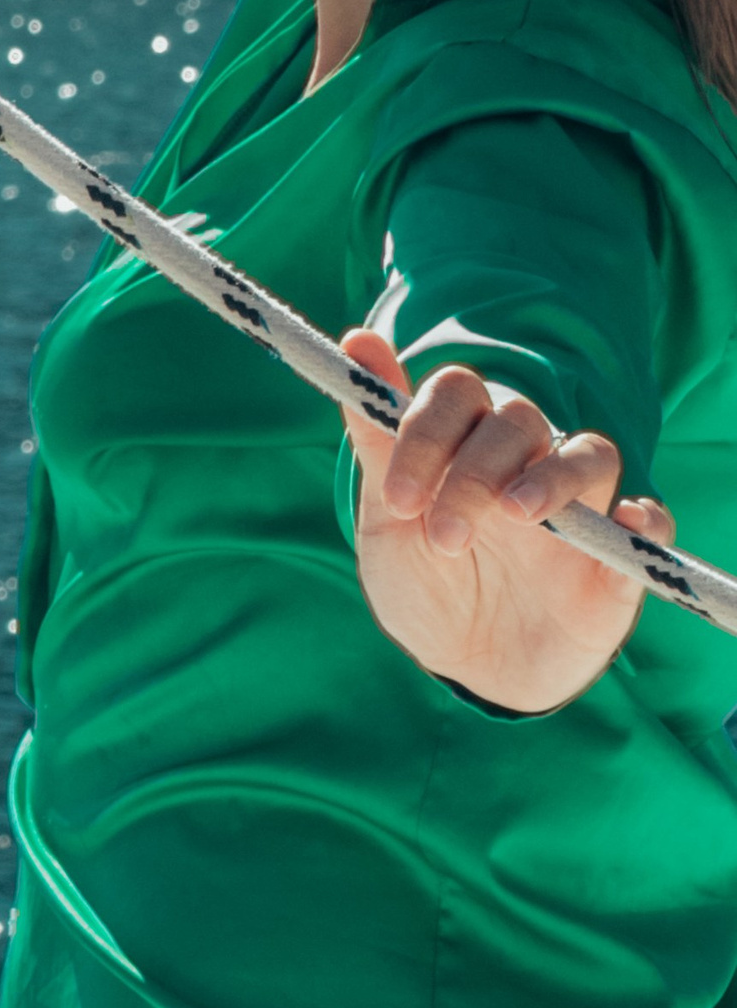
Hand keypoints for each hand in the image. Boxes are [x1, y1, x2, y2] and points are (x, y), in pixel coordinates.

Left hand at [337, 327, 669, 712]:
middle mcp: (525, 461)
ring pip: (589, 454)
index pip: (456, 393)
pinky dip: (641, 519)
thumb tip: (358, 340)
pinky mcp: (617, 558)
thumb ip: (377, 436)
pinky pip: (649, 521)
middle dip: (474, 470)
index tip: (399, 498)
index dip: (426, 432)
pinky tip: (623, 525)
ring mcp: (577, 507)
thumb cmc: (425, 583)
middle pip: (518, 420)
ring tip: (516, 514)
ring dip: (554, 476)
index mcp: (466, 441)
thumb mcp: (387, 519)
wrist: (466, 667)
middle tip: (446, 536)